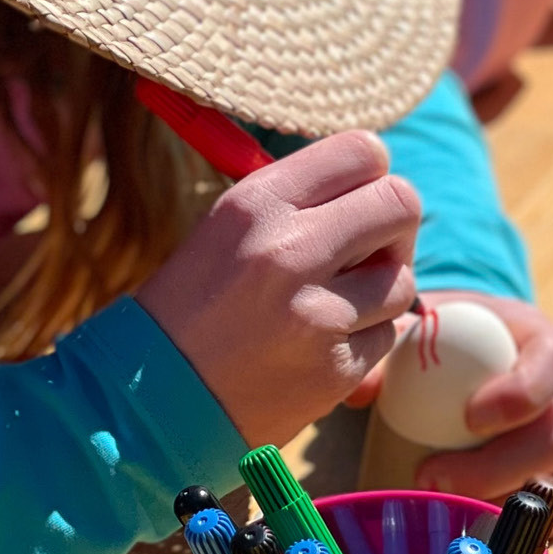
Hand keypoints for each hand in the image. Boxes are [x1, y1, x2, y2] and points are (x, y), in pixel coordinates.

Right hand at [137, 132, 419, 446]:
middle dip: (394, 227)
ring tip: (332, 305)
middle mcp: (291, 250)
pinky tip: (318, 347)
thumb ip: (300, 200)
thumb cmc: (191, 307)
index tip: (361, 198)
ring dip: (379, 291)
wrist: (150, 402)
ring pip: (402, 279)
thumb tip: (377, 184)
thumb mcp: (228, 229)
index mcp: (258, 204)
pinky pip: (386, 336)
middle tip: (368, 250)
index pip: (363, 152)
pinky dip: (363, 340)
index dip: (371, 175)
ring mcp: (319, 314)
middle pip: (402, 204)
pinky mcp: (336, 367)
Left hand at [351, 290, 552, 535]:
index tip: (470, 417)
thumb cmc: (454, 342)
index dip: (522, 394)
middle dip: (495, 468)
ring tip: (441, 508)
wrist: (479, 357)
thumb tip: (359, 393)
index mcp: (543, 347)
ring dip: (497, 505)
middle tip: (430, 477)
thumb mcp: (426, 331)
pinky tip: (466, 525)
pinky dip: (513, 528)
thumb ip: (393, 351)